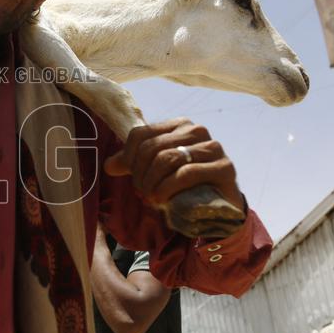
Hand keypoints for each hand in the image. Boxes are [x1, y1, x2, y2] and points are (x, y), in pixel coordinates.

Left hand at [103, 117, 244, 209]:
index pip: (140, 134)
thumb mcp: (155, 171)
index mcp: (179, 125)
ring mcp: (213, 147)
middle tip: (142, 191)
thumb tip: (109, 166)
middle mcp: (197, 130)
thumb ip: (133, 164)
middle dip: (141, 173)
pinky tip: (162, 200)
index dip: (128, 157)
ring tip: (151, 197)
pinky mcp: (224, 167)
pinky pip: (187, 173)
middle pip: (152, 147)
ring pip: (167, 159)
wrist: (219, 207)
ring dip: (152, 182)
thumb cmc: (184, 185)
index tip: (129, 176)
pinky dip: (168, 188)